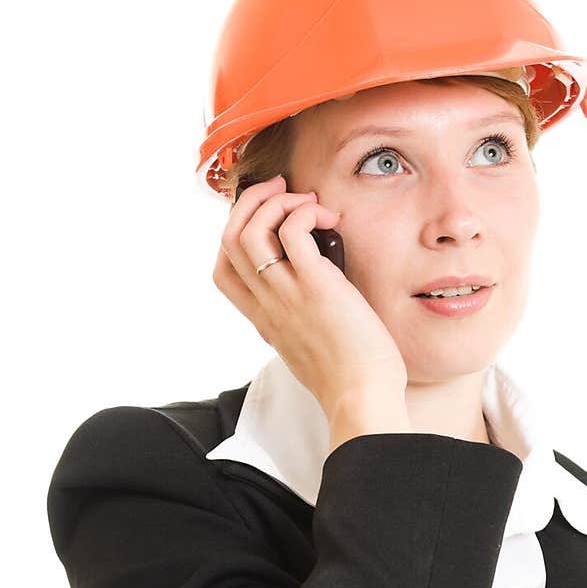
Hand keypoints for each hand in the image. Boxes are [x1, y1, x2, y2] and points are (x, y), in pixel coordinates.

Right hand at [213, 174, 408, 419]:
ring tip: (307, 202)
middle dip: (249, 203)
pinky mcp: (314, 285)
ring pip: (248, 230)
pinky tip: (327, 218)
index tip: (266, 220)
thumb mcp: (313, 350)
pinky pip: (291, 231)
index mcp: (264, 320)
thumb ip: (306, 323)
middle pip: (228, 240)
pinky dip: (304, 212)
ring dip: (273, 202)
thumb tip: (326, 299)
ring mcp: (285, 294)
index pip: (223, 272)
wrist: (361, 398)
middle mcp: (266, 304)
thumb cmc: (351, 378)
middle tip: (282, 190)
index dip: (235, 236)